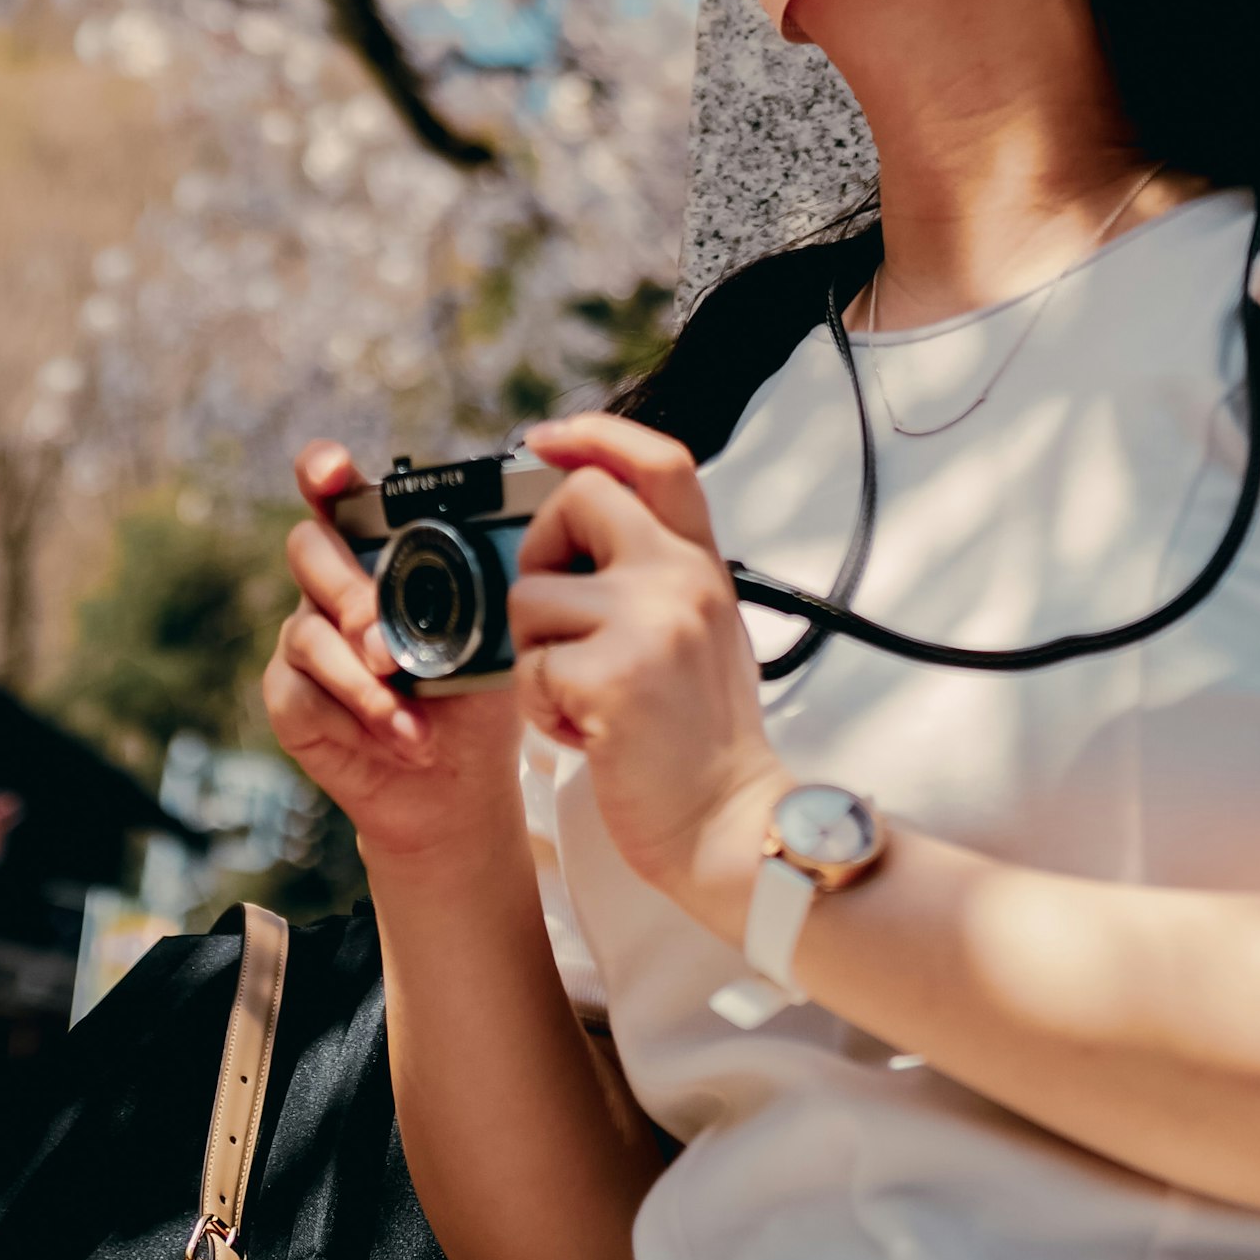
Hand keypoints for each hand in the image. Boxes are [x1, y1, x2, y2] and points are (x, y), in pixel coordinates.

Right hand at [262, 447, 538, 899]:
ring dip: (365, 683)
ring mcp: (304, 638)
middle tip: (389, 645)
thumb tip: (491, 562)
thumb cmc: (474, 698)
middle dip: (351, 593)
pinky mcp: (289, 694)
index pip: (336, 493)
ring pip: (307, 630)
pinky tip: (398, 739)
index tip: (331, 473)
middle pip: (309, 549)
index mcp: (379, 552)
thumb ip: (478, 593)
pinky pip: (302, 691)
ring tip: (415, 723)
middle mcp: (332, 585)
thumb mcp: (489, 639)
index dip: (323, 471)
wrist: (457, 784)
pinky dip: (356, 719)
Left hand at [505, 414, 782, 935]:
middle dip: (539, 551)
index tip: (546, 441)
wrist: (730, 825)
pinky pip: (529, 668)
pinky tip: (587, 732)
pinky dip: (543, 709)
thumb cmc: (702, 739)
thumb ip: (652, 575)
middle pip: (576, 498)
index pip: (660, 460)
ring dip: (538, 654)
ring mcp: (650, 623)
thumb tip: (574, 527)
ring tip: (586, 697)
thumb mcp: (700, 631)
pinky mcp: (613, 677)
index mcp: (701, 564)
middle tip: (558, 616)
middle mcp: (682, 578)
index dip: (596, 434)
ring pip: (530, 596)